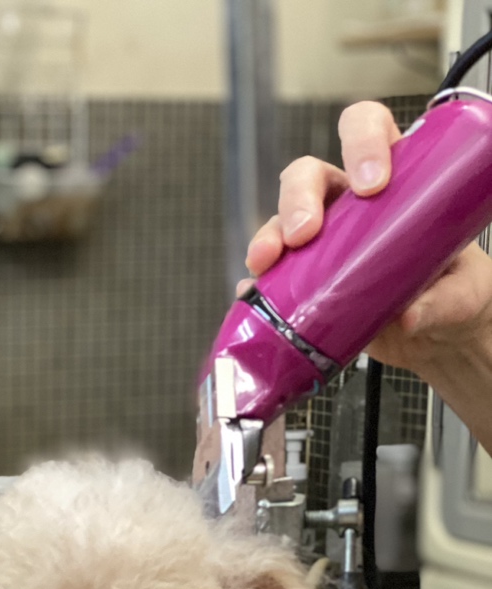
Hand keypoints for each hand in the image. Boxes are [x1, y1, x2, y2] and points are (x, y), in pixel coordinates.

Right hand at [243, 101, 491, 380]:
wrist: (440, 333)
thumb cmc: (455, 289)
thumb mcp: (462, 291)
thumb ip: (442, 299)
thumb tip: (409, 316)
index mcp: (395, 179)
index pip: (370, 129)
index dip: (363, 142)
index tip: (372, 183)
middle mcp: (351, 204)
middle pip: (311, 174)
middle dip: (301, 196)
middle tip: (306, 232)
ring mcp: (323, 242)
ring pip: (283, 219)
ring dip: (271, 234)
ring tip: (268, 261)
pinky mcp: (306, 282)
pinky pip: (273, 275)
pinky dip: (258, 284)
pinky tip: (251, 292)